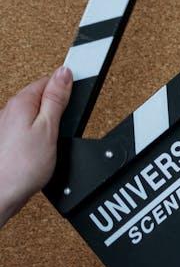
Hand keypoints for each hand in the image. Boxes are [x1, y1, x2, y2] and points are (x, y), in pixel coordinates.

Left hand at [0, 66, 72, 222]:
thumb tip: (64, 73)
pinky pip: (30, 127)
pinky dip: (42, 132)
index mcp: (21, 102)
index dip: (68, 84)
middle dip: (60, 103)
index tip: (83, 86)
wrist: (2, 192)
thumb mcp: (49, 128)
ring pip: (35, 112)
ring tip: (61, 130)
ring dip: (51, 118)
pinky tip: (47, 144)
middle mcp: (11, 111)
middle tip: (73, 116)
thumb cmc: (21, 165)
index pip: (48, 80)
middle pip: (41, 96)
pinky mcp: (11, 141)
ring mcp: (9, 126)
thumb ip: (57, 99)